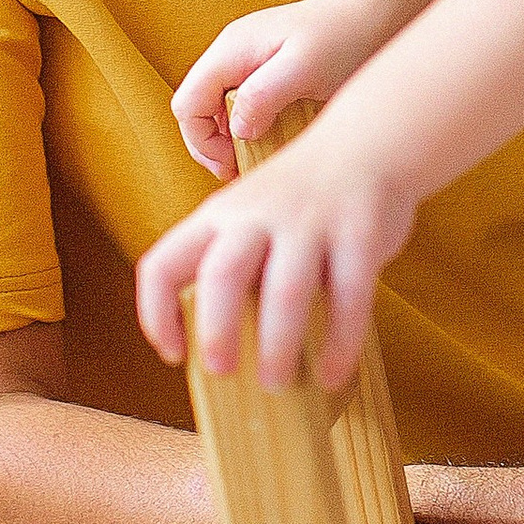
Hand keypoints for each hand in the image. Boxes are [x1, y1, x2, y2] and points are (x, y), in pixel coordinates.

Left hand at [138, 106, 419, 388]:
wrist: (368, 140)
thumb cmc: (300, 198)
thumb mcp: (249, 217)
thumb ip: (232, 265)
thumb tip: (222, 349)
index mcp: (218, 215)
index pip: (163, 264)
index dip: (155, 314)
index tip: (172, 354)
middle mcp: (257, 216)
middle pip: (222, 275)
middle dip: (216, 330)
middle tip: (220, 372)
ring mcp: (309, 223)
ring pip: (285, 291)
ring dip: (278, 345)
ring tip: (276, 383)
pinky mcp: (359, 233)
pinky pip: (349, 296)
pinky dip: (340, 342)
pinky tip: (335, 374)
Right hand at [171, 0, 373, 178]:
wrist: (373, 11)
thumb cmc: (344, 36)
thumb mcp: (304, 68)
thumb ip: (264, 96)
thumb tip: (237, 130)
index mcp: (231, 50)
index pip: (187, 105)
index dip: (202, 143)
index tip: (232, 166)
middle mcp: (231, 53)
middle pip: (196, 110)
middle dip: (213, 146)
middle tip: (242, 170)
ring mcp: (246, 61)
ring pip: (218, 110)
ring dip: (232, 138)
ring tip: (261, 159)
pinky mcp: (264, 70)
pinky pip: (242, 104)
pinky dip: (251, 127)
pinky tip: (276, 139)